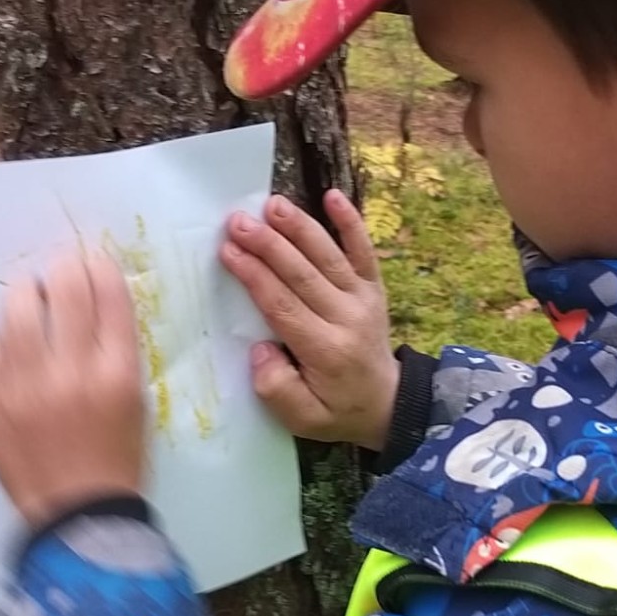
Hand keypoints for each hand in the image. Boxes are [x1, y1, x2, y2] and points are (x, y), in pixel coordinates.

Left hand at [0, 250, 146, 527]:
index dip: (100, 267)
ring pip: (17, 308)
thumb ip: (116, 353)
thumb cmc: (116, 461)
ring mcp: (25, 386)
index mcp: (117, 373)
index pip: (109, 294)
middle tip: (59, 269)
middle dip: (64, 268)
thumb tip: (93, 303)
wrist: (77, 516)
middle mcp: (71, 372)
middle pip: (65, 289)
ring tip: (28, 295)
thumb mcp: (136, 403)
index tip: (93, 261)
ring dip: (25, 292)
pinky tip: (7, 342)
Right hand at [220, 190, 398, 452]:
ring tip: (272, 204)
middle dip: (268, 245)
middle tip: (237, 221)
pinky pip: (363, 251)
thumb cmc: (336, 410)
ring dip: (300, 227)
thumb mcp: (304, 420)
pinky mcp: (373, 287)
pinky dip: (351, 222)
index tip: (228, 251)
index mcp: (326, 350)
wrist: (387, 404)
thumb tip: (261, 349)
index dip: (255, 276)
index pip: (284, 305)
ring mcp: (363, 298)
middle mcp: (347, 318)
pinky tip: (334, 195)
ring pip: (329, 256)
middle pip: (303, 274)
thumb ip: (278, 389)